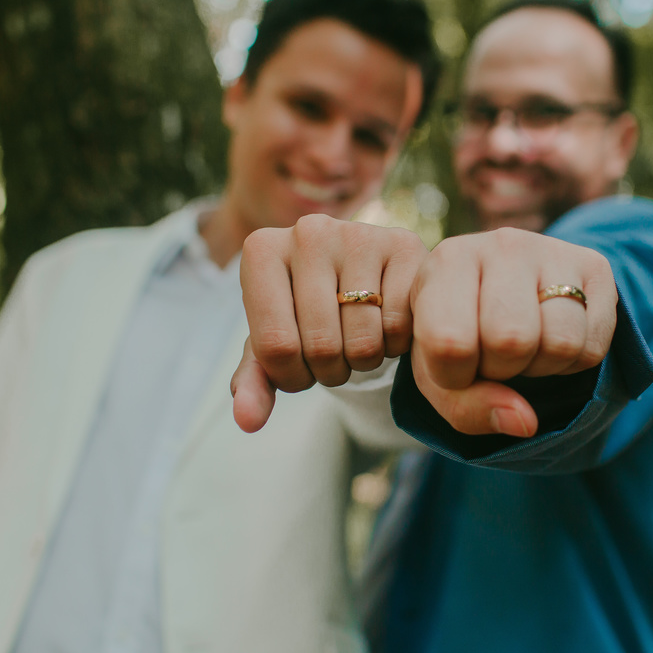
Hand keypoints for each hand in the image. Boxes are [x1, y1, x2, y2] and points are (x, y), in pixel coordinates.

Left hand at [232, 214, 426, 431]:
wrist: (356, 278)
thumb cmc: (304, 316)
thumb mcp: (274, 347)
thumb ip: (254, 383)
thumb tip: (247, 421)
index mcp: (261, 250)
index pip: (275, 347)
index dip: (292, 376)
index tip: (300, 364)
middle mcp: (308, 232)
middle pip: (321, 346)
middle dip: (329, 371)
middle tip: (334, 355)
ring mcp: (358, 234)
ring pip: (364, 341)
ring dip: (363, 362)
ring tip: (359, 339)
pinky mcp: (405, 244)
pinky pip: (399, 326)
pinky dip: (396, 343)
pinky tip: (386, 324)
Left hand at [406, 228, 616, 437]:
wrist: (510, 295)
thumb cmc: (461, 338)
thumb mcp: (442, 377)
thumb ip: (467, 409)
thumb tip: (525, 422)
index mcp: (445, 263)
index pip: (450, 343)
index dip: (456, 377)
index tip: (457, 366)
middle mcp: (498, 244)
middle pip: (511, 340)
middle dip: (503, 370)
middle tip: (495, 356)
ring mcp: (551, 249)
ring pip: (561, 343)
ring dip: (543, 367)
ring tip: (526, 347)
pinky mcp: (595, 265)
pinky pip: (593, 345)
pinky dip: (575, 362)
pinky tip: (552, 337)